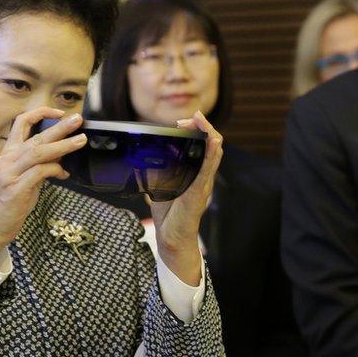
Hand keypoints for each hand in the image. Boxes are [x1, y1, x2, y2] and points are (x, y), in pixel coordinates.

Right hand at [0, 109, 86, 259]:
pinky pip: (40, 172)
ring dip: (63, 145)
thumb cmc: (10, 202)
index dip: (40, 114)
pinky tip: (64, 174)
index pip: (20, 123)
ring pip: (39, 152)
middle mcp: (7, 159)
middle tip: (78, 119)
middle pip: (36, 136)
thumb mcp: (24, 178)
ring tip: (80, 140)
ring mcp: (10, 173)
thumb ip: (39, 165)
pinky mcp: (16, 188)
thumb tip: (60, 156)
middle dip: (59, 127)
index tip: (59, 112)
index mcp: (8, 153)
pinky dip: (55, 170)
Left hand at [149, 111, 223, 284]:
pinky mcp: (198, 195)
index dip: (198, 130)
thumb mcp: (162, 185)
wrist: (170, 239)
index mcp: (196, 173)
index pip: (204, 147)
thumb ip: (158, 170)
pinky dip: (210, 157)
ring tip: (204, 123)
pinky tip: (212, 144)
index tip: (184, 122)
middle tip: (193, 118)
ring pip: (213, 156)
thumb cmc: (169, 213)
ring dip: (210, 137)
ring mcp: (202, 185)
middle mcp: (203, 177)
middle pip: (212, 147)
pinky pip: (206, 172)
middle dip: (204, 128)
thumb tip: (144, 154)